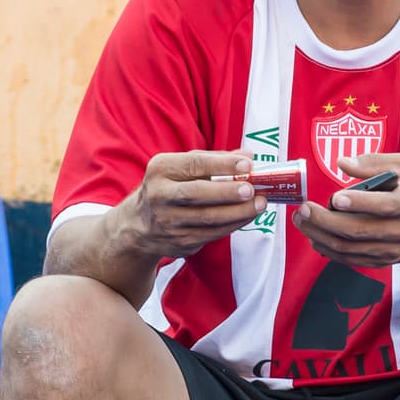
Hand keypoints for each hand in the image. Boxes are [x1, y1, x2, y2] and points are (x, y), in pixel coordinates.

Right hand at [119, 150, 264, 258]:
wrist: (139, 225)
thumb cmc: (172, 186)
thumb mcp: (184, 166)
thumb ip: (217, 160)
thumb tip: (249, 157)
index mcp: (161, 169)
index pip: (195, 164)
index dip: (223, 165)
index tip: (247, 165)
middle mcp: (159, 195)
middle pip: (197, 193)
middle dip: (227, 192)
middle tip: (252, 190)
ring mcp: (167, 222)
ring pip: (208, 218)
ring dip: (239, 212)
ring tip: (260, 204)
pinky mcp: (179, 242)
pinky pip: (212, 234)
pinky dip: (234, 224)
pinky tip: (248, 216)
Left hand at [293, 153, 399, 267]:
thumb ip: (375, 162)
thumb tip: (343, 162)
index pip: (384, 206)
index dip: (360, 203)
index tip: (336, 197)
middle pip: (358, 231)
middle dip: (325, 220)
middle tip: (303, 208)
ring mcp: (391, 249)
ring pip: (350, 248)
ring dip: (320, 235)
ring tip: (302, 220)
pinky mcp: (383, 260)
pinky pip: (350, 259)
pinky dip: (329, 249)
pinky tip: (314, 236)